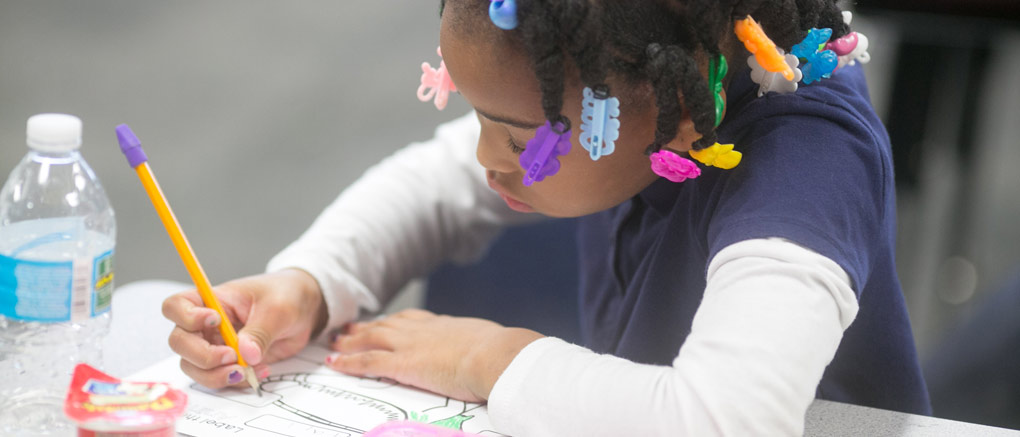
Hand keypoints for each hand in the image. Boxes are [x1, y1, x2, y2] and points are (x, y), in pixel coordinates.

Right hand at [162, 268, 326, 388]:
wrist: (306, 308)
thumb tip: (245, 355)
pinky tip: (259, 371)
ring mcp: (215, 345)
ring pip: (194, 367)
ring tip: (246, 371)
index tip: (215, 321)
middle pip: (179, 343)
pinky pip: (218, 379)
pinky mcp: (229, 363)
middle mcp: (206, 324)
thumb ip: (259, 332)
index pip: (176, 306)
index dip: (186, 317)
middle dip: (202, 355)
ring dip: (215, 375)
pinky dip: (235, 382)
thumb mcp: (277, 309)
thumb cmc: (286, 295)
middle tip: (231, 356)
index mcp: (212, 299)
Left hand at [326, 309, 542, 401]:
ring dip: (349, 342)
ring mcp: (409, 345)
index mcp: (444, 325)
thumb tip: (494, 347)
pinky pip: (367, 362)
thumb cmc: (500, 352)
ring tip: (334, 343)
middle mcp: (422, 330)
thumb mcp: (490, 341)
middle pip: (385, 326)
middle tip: (347, 330)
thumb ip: (482, 343)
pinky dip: (347, 362)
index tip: (383, 321)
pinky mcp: (402, 364)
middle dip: (365, 329)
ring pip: (370, 340)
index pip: (411, 320)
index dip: (393, 322)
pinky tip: (333, 363)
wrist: (495, 355)